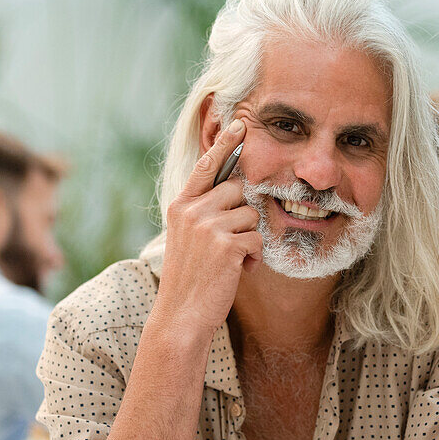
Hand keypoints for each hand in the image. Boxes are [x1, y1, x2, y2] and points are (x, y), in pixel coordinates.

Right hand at [151, 118, 259, 334]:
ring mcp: (208, 226)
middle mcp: (192, 210)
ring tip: (231, 262)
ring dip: (250, 240)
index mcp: (180, 205)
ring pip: (251, 215)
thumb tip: (236, 190)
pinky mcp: (227, 244)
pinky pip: (258, 239)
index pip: (206, 166)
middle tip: (230, 245)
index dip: (225, 144)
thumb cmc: (190, 279)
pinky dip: (254, 258)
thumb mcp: (188, 238)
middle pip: (238, 190)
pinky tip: (237, 272)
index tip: (240, 124)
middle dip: (242, 217)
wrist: (181, 315)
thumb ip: (204, 212)